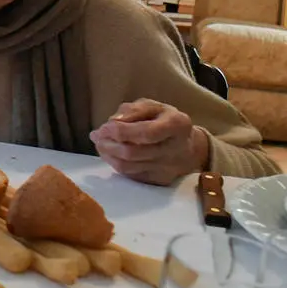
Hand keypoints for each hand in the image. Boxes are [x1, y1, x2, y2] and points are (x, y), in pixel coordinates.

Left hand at [89, 98, 209, 185]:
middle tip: (97, 136)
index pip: (145, 133)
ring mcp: (168, 168)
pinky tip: (110, 154)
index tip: (103, 128)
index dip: (120, 132)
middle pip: (133, 153)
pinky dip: (115, 164)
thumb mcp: (152, 106)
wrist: (189, 147)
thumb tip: (113, 122)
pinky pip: (130, 175)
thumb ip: (133, 110)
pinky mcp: (160, 180)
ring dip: (107, 155)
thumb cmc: (165, 121)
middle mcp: (175, 149)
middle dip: (108, 144)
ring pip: (128, 167)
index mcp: (177, 124)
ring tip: (100, 144)